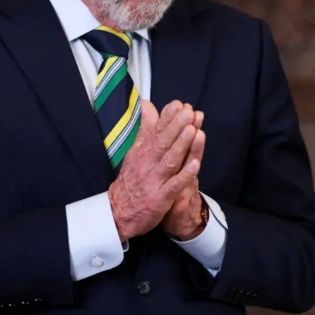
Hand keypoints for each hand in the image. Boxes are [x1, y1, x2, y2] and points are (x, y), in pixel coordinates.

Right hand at [108, 100, 201, 240]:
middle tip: (187, 112)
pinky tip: (195, 165)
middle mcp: (149, 162)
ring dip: (181, 146)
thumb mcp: (137, 150)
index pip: (156, 130)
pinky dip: (184, 175)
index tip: (178, 104)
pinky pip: (174, 185)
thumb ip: (146, 127)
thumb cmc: (133, 177)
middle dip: (176, 127)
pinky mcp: (161, 197)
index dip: (168, 117)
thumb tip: (147, 104)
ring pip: (169, 161)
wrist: (119, 211)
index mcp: (144, 150)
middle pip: (163, 142)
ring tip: (192, 131)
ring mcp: (155, 180)